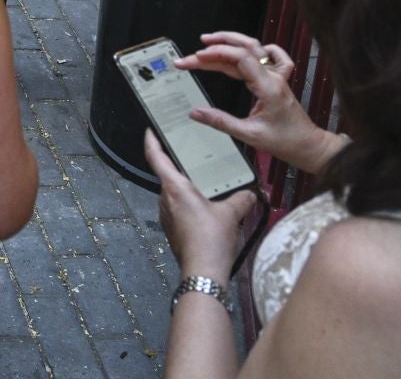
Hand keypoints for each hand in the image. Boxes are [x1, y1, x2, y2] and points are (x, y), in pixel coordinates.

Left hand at [145, 131, 257, 281]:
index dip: (151, 141)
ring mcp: (166, 215)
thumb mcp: (231, 214)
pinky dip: (190, 204)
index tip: (151, 131)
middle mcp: (165, 199)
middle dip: (179, 167)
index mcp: (174, 188)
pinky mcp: (172, 229)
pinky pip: (178, 209)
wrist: (203, 271)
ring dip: (187, 188)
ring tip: (206, 184)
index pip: (156, 157)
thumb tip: (250, 194)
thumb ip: (241, 199)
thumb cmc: (211, 238)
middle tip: (193, 157)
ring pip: (174, 194)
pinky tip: (207, 209)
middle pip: (167, 176)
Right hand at [176, 32, 341, 172]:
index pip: (240, 58)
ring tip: (210, 42)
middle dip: (217, 46)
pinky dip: (260, 49)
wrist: (309, 147)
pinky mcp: (278, 80)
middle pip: (244, 49)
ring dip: (232, 42)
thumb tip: (196, 113)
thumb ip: (221, 122)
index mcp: (268, 87)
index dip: (216, 54)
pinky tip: (247, 48)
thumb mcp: (250, 135)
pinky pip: (273, 56)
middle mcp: (273, 77)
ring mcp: (277, 77)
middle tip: (194, 53)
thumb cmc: (286, 142)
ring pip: (255, 49)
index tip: (196, 59)